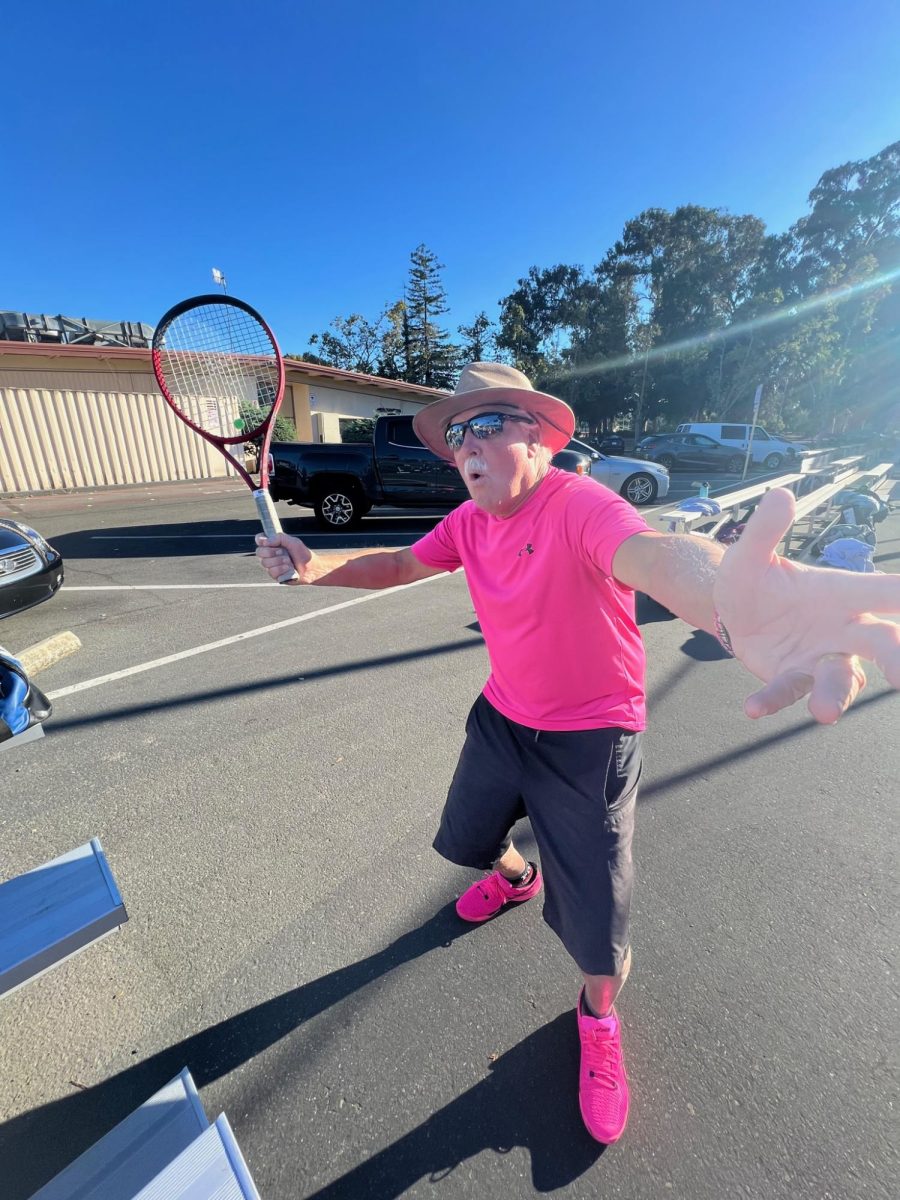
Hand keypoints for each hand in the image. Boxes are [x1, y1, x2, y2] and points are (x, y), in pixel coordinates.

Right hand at [255, 532, 311, 583]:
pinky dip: (282, 570)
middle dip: (272, 552)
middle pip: (259, 552)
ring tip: (289, 562)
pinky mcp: (275, 576)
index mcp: (273, 545)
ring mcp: (271, 566)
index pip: (259, 540)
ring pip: (266, 563)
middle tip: (283, 552)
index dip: (260, 541)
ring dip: (279, 561)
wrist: (311, 568)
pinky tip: (289, 569)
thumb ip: (279, 538)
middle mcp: (270, 555)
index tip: (266, 542)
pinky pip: (272, 572)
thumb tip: (265, 541)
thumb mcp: (293, 542)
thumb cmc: (302, 554)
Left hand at [713, 488, 899, 722]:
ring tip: (824, 714)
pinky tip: (753, 708)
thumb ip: (765, 530)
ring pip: (841, 678)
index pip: (888, 593)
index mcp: (842, 592)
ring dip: (834, 694)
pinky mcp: (791, 677)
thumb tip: (779, 495)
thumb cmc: (755, 578)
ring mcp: (819, 657)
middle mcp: (842, 628)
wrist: (730, 611)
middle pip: (881, 643)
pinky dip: (772, 699)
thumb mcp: (750, 554)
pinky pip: (786, 690)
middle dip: (897, 659)